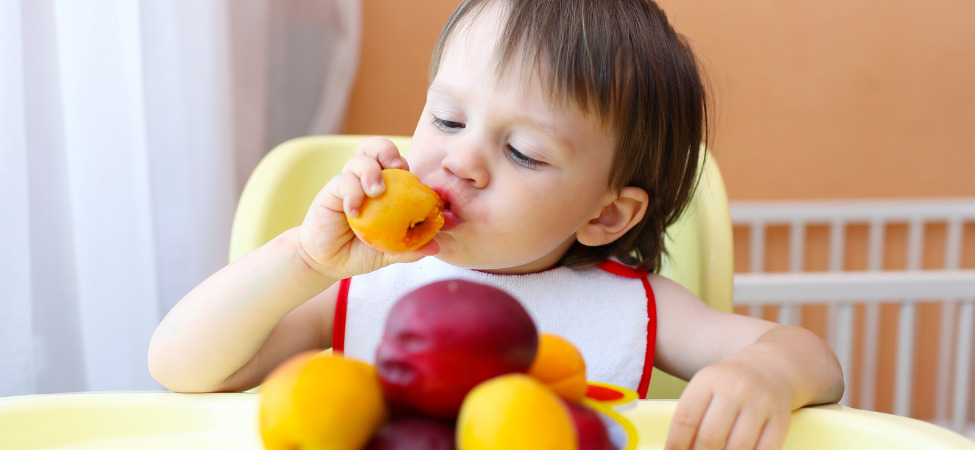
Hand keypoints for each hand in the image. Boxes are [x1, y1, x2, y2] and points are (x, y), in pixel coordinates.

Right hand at [297, 137, 437, 278]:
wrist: (329, 262)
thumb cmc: (361, 253)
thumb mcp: (389, 253)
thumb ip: (410, 249)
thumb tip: (436, 247)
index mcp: (386, 188)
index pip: (397, 163)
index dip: (406, 164)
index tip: (415, 180)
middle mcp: (366, 180)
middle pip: (376, 148)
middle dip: (387, 150)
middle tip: (396, 166)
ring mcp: (348, 183)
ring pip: (359, 159)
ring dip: (370, 171)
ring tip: (375, 192)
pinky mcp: (331, 191)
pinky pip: (343, 182)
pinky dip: (352, 193)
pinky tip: (354, 212)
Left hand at [666, 358, 791, 449]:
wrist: (770, 366)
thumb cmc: (730, 383)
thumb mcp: (705, 387)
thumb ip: (691, 415)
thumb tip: (676, 449)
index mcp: (709, 380)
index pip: (685, 419)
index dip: (675, 444)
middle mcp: (735, 390)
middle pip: (710, 437)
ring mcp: (760, 404)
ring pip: (737, 448)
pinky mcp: (780, 420)